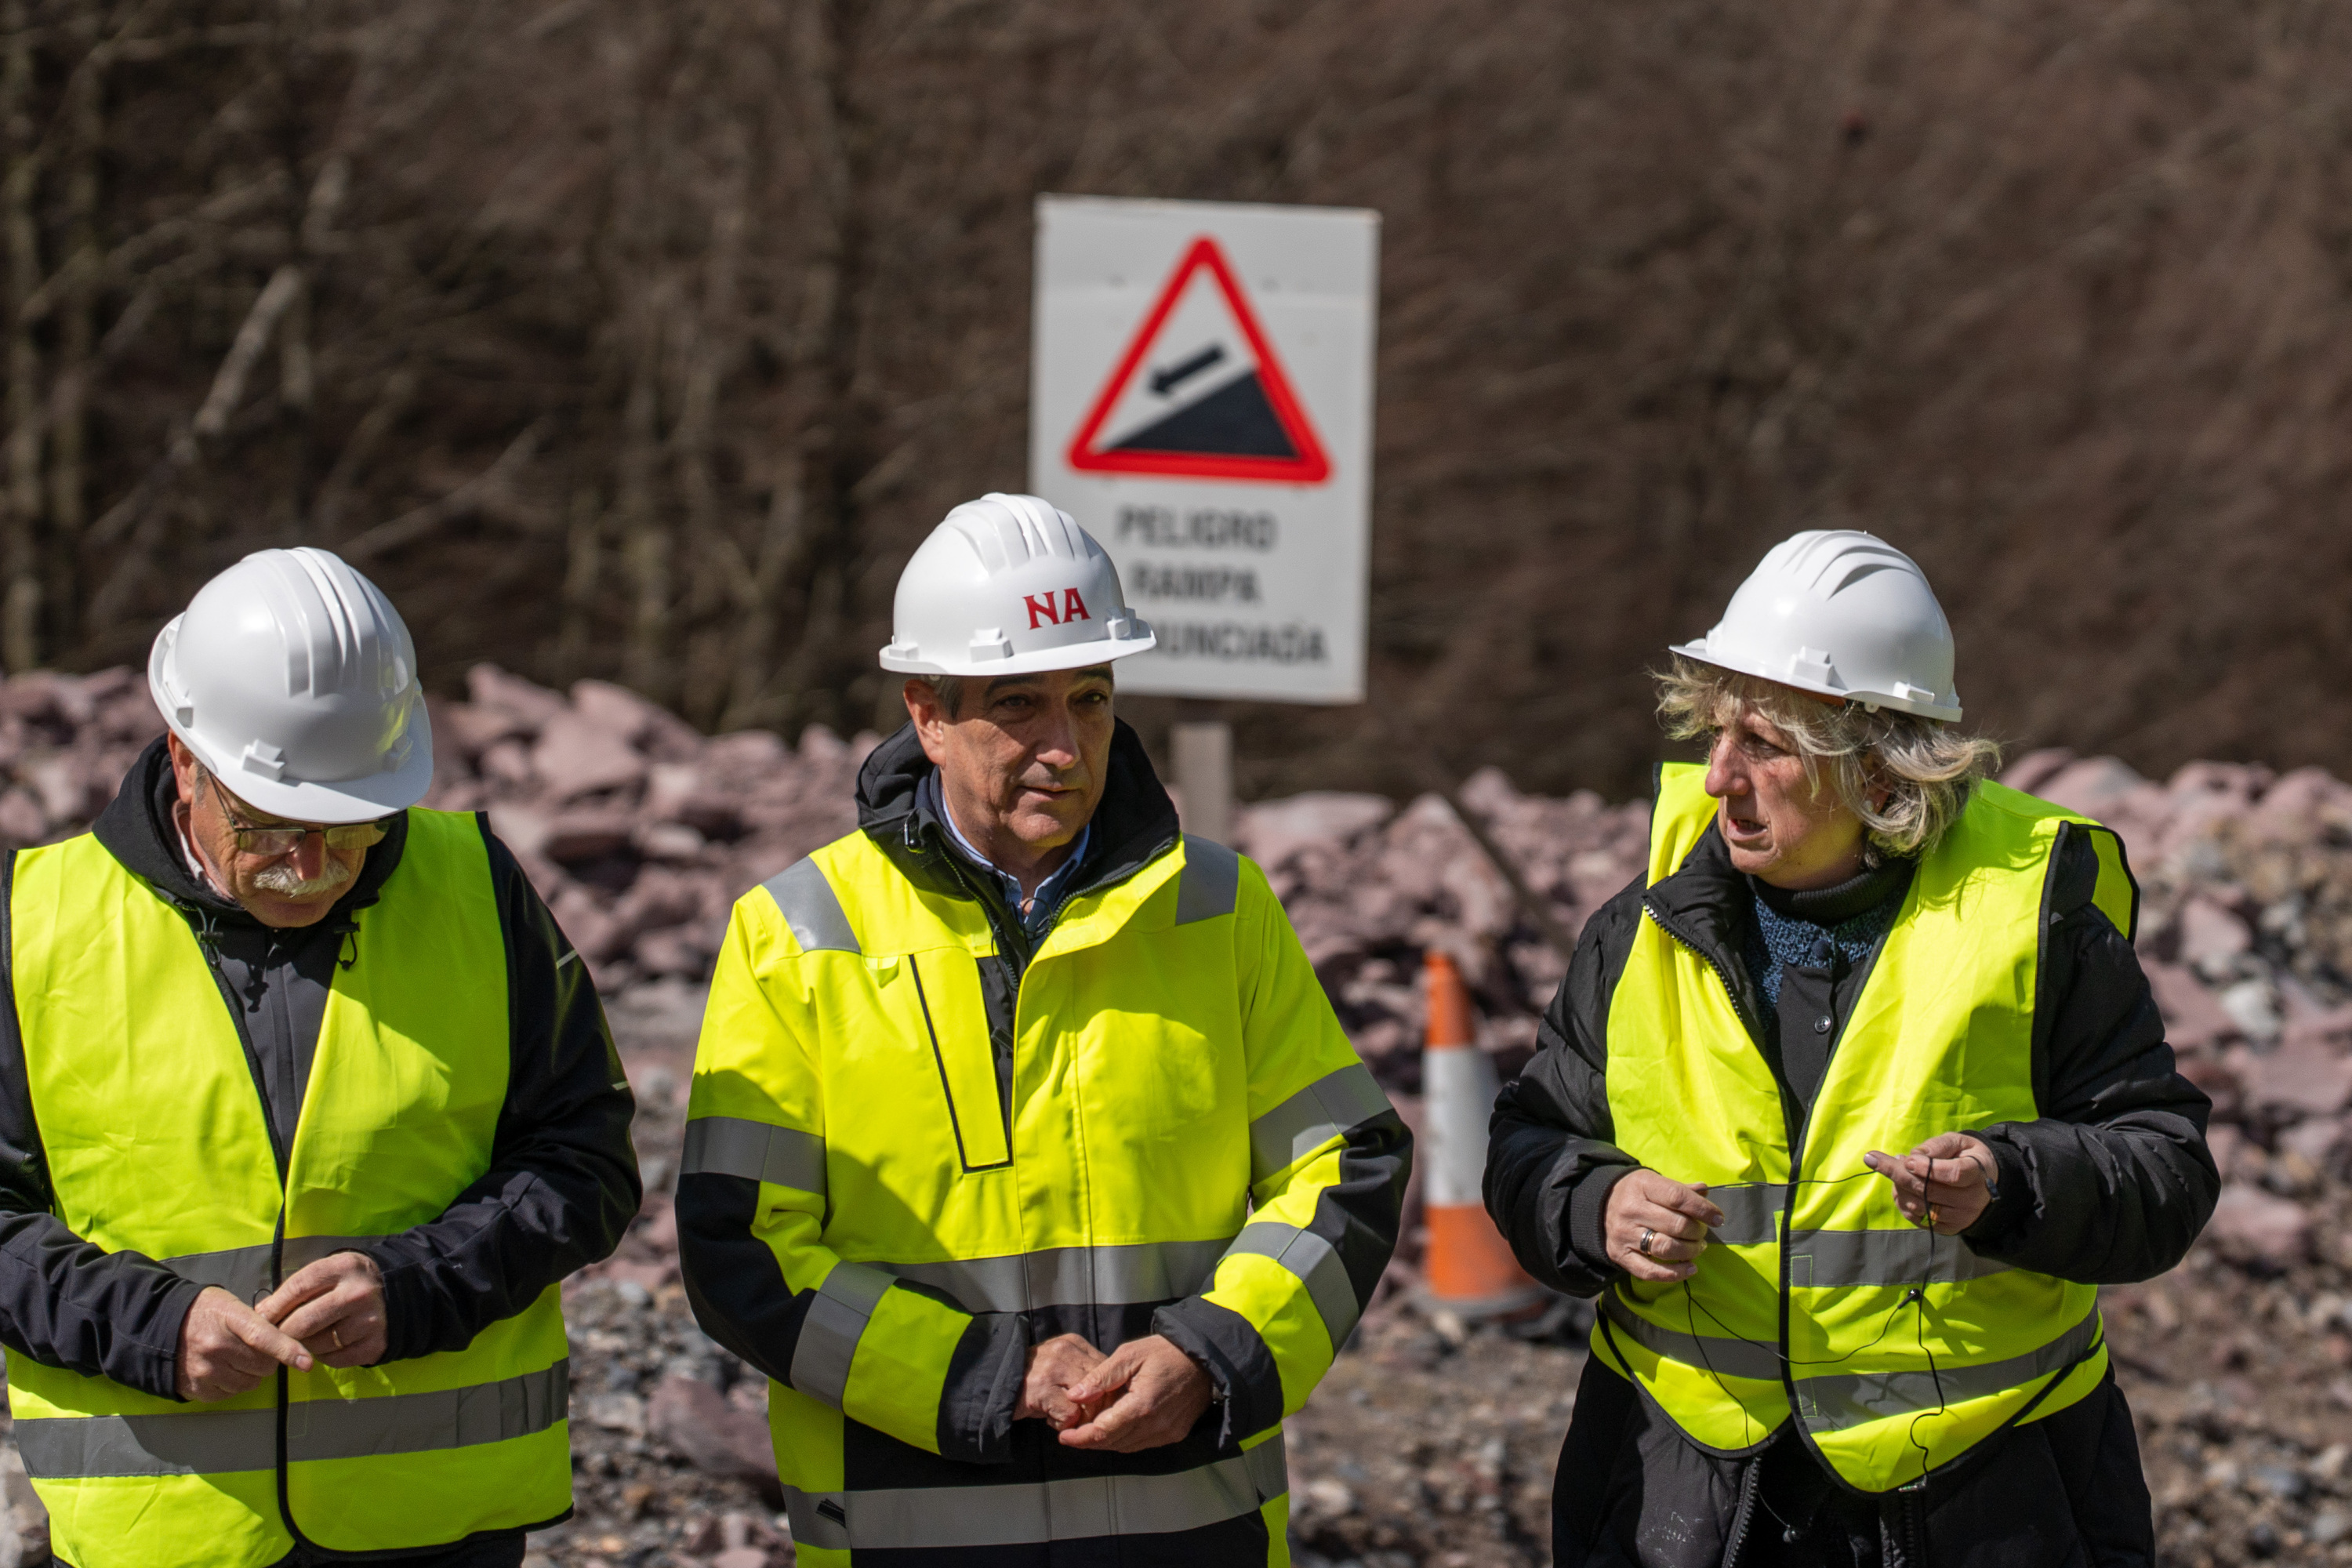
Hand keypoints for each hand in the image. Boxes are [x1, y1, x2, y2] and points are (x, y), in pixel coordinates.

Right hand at [176, 1286, 312, 1400]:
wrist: (161, 1326)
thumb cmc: (206, 1311)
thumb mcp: (232, 1304)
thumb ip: (258, 1321)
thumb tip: (288, 1337)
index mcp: (229, 1318)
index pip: (263, 1337)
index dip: (288, 1350)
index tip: (306, 1362)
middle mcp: (215, 1346)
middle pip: (262, 1365)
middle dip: (267, 1360)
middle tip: (255, 1349)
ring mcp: (204, 1370)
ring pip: (249, 1383)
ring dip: (250, 1374)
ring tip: (236, 1358)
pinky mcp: (195, 1388)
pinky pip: (230, 1394)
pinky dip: (232, 1385)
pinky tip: (222, 1369)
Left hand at [257, 1251, 388, 1368]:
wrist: (397, 1294)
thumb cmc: (350, 1283)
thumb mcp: (329, 1272)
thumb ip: (297, 1288)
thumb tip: (261, 1313)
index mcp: (344, 1268)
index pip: (297, 1288)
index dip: (274, 1306)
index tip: (260, 1318)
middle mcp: (358, 1293)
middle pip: (304, 1321)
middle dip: (283, 1331)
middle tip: (276, 1335)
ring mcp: (368, 1320)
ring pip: (317, 1343)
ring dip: (303, 1345)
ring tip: (304, 1338)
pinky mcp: (374, 1344)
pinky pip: (334, 1359)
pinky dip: (323, 1356)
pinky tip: (324, 1346)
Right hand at [1015, 1332, 1106, 1428]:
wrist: (994, 1384)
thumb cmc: (1032, 1381)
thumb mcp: (1061, 1366)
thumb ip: (1084, 1371)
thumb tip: (1113, 1391)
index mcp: (1073, 1343)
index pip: (1107, 1369)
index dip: (1107, 1392)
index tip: (1099, 1406)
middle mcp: (1065, 1351)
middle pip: (1102, 1385)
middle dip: (1097, 1408)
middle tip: (1083, 1418)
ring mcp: (1053, 1368)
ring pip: (1090, 1401)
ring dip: (1080, 1418)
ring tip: (1065, 1417)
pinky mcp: (1042, 1388)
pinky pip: (1071, 1415)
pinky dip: (1064, 1424)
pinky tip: (1051, 1419)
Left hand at [1057, 1335, 1214, 1452]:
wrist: (1204, 1358)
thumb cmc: (1167, 1352)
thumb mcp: (1129, 1355)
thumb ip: (1101, 1378)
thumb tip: (1075, 1395)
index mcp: (1142, 1405)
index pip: (1103, 1432)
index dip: (1080, 1437)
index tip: (1064, 1437)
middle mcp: (1155, 1425)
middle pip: (1113, 1443)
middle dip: (1089, 1441)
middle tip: (1072, 1434)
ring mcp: (1167, 1432)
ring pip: (1127, 1447)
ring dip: (1107, 1442)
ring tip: (1090, 1430)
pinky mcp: (1175, 1434)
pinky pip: (1143, 1444)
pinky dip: (1125, 1440)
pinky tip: (1116, 1428)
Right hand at [1605, 1169, 1725, 1282]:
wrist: (1598, 1205)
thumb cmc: (1636, 1193)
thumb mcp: (1655, 1182)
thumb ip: (1680, 1189)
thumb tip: (1705, 1193)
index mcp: (1642, 1186)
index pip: (1678, 1198)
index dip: (1702, 1209)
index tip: (1718, 1218)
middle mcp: (1631, 1210)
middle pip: (1676, 1225)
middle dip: (1697, 1232)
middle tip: (1702, 1233)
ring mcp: (1625, 1234)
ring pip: (1666, 1248)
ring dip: (1690, 1251)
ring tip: (1697, 1248)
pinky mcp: (1621, 1255)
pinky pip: (1651, 1271)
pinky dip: (1675, 1274)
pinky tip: (1690, 1268)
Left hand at [1864, 1133, 1996, 1235]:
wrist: (1985, 1184)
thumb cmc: (1966, 1157)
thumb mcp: (1958, 1142)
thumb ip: (1937, 1146)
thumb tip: (1913, 1157)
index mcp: (1976, 1175)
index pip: (1953, 1174)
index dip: (1927, 1167)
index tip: (1907, 1158)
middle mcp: (1971, 1200)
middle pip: (1928, 1190)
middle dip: (1897, 1173)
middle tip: (1875, 1158)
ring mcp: (1960, 1217)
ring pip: (1918, 1205)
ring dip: (1898, 1187)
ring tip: (1895, 1170)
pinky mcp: (1948, 1228)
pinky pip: (1916, 1218)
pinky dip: (1902, 1202)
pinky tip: (1900, 1188)